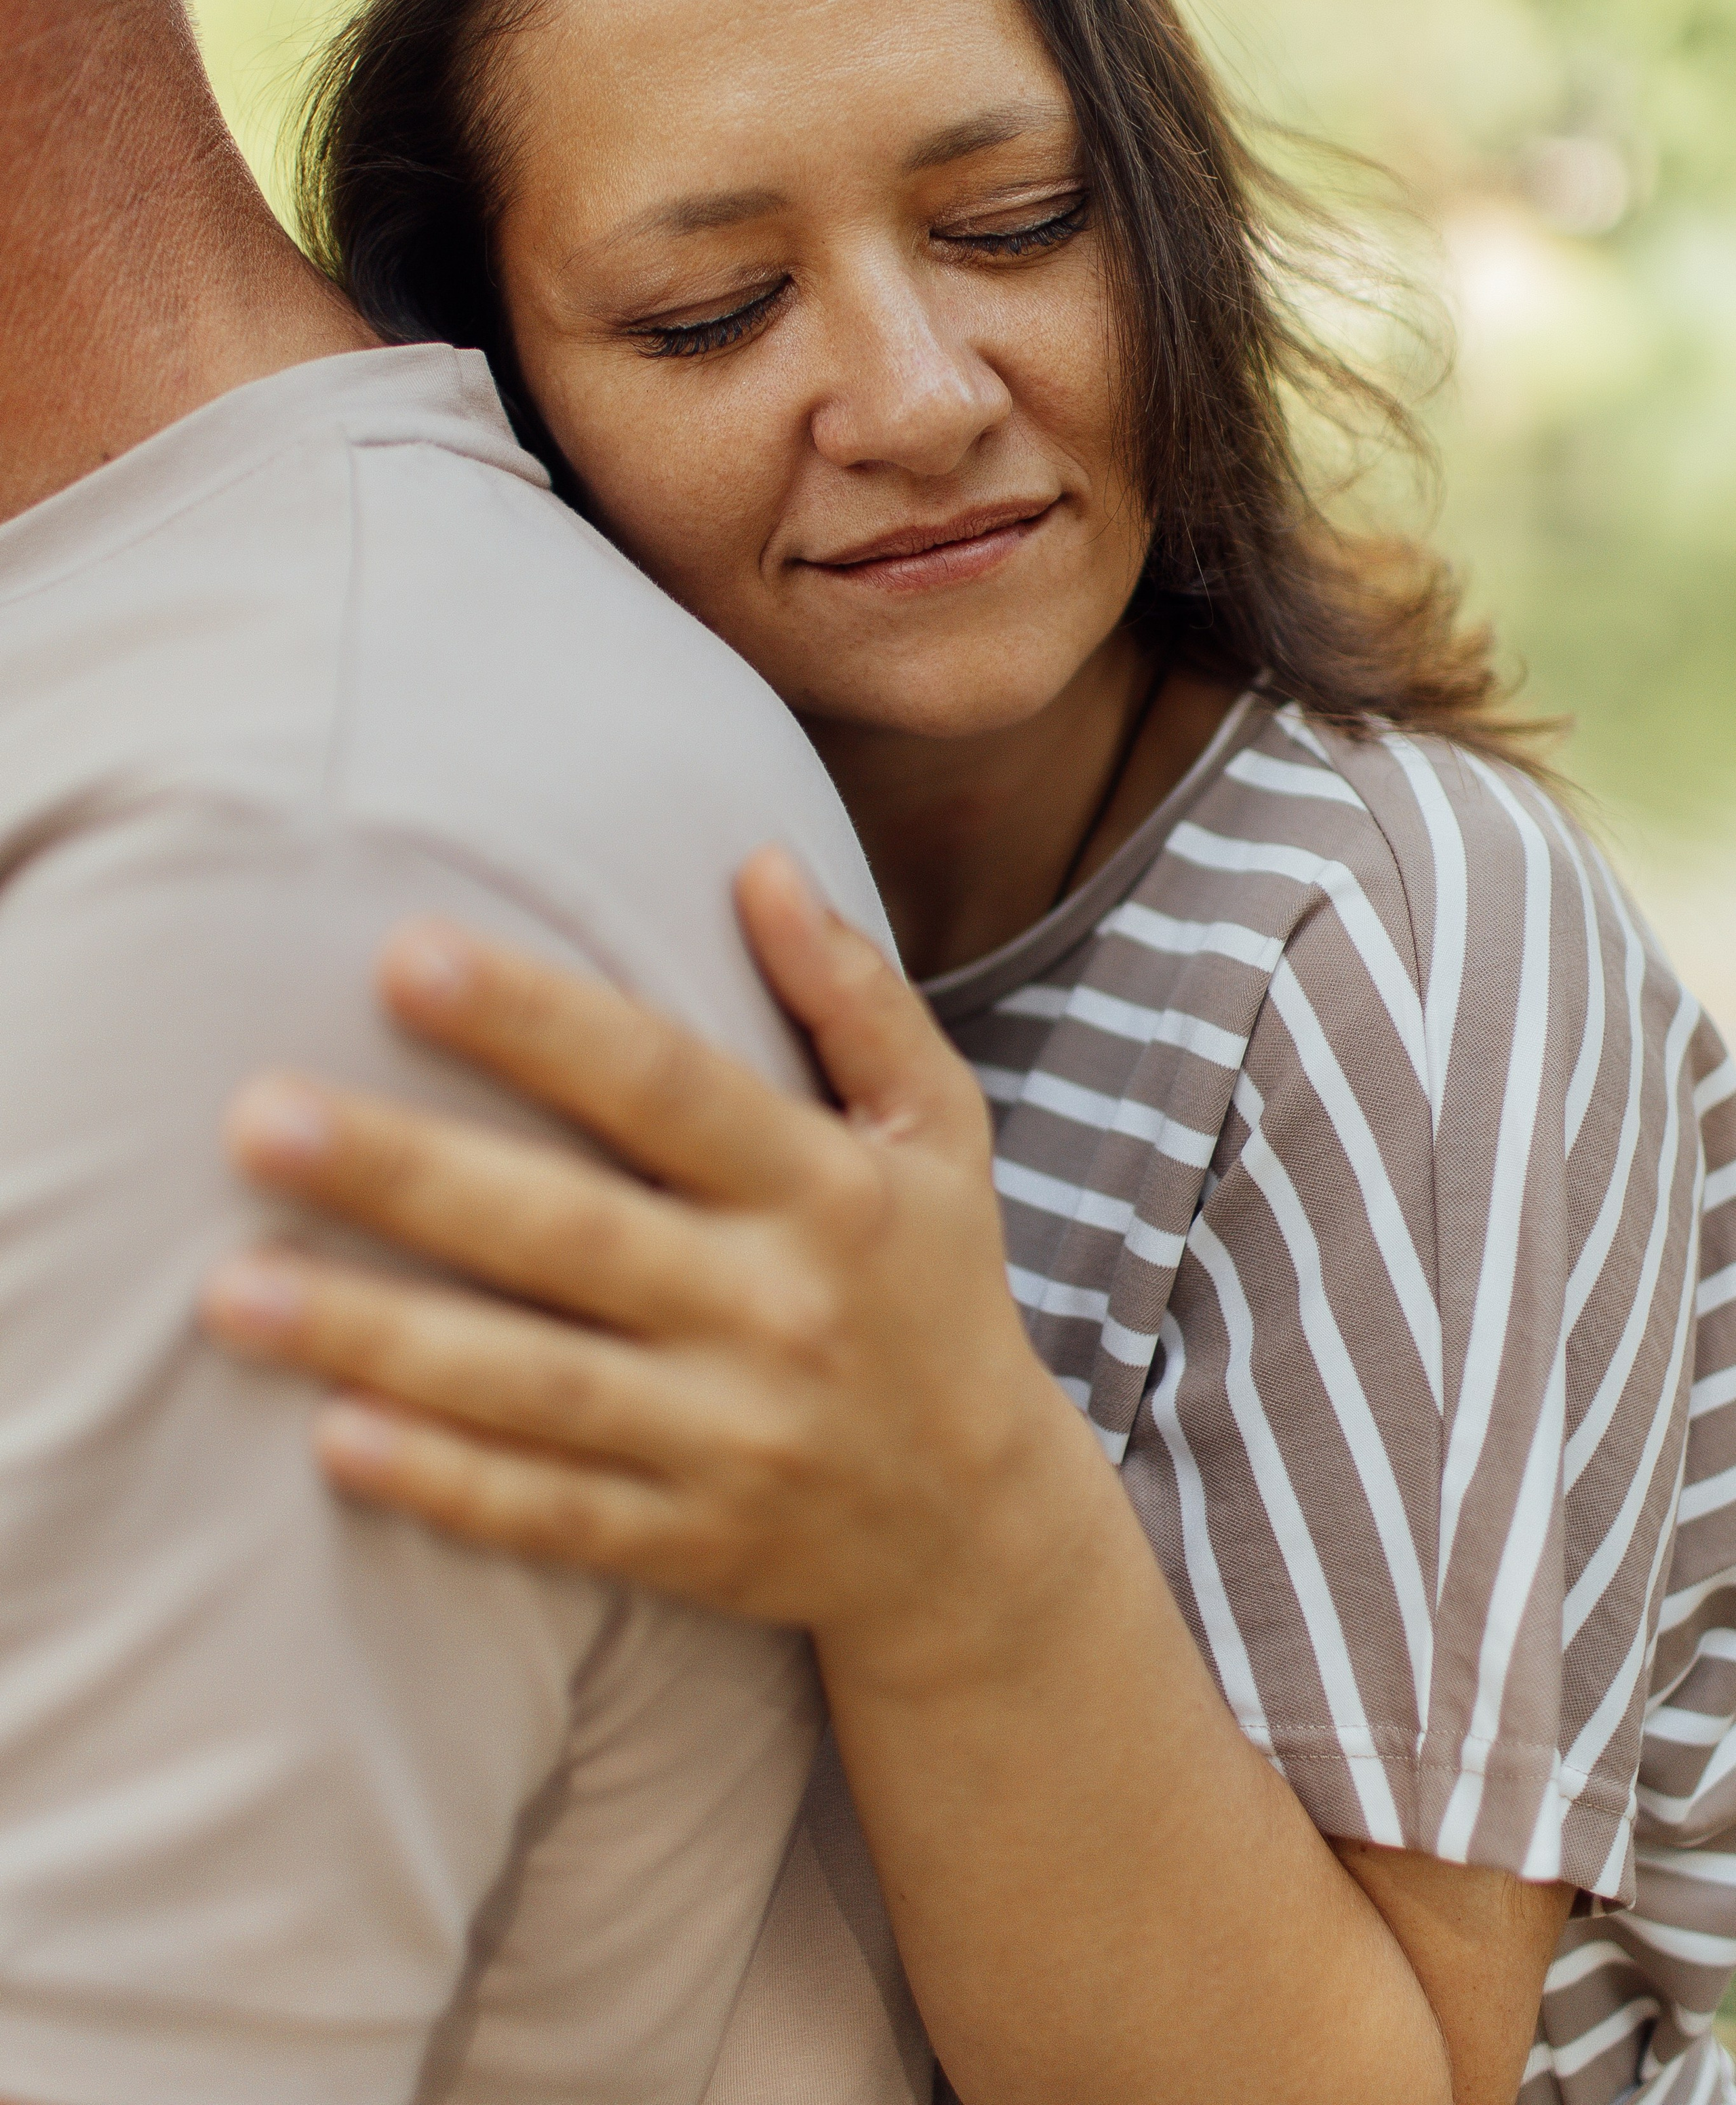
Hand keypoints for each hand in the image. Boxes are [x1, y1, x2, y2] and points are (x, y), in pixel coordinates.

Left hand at [203, 848, 1080, 1677]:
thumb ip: (854, 994)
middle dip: (408, 1173)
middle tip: (252, 1117)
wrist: (980, 1529)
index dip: (534, 1022)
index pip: (665, 1087)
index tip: (403, 955)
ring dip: (378, 1336)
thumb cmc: (933, 1285)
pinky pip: (554, 1516)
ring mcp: (733, 1438)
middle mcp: (777, 1308)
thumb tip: (759, 860)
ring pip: (534, 1384)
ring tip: (231, 1286)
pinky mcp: (692, 1544)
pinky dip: (446, 1482)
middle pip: (569, 1232)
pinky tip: (331, 1438)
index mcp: (828, 1187)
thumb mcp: (940, 1130)